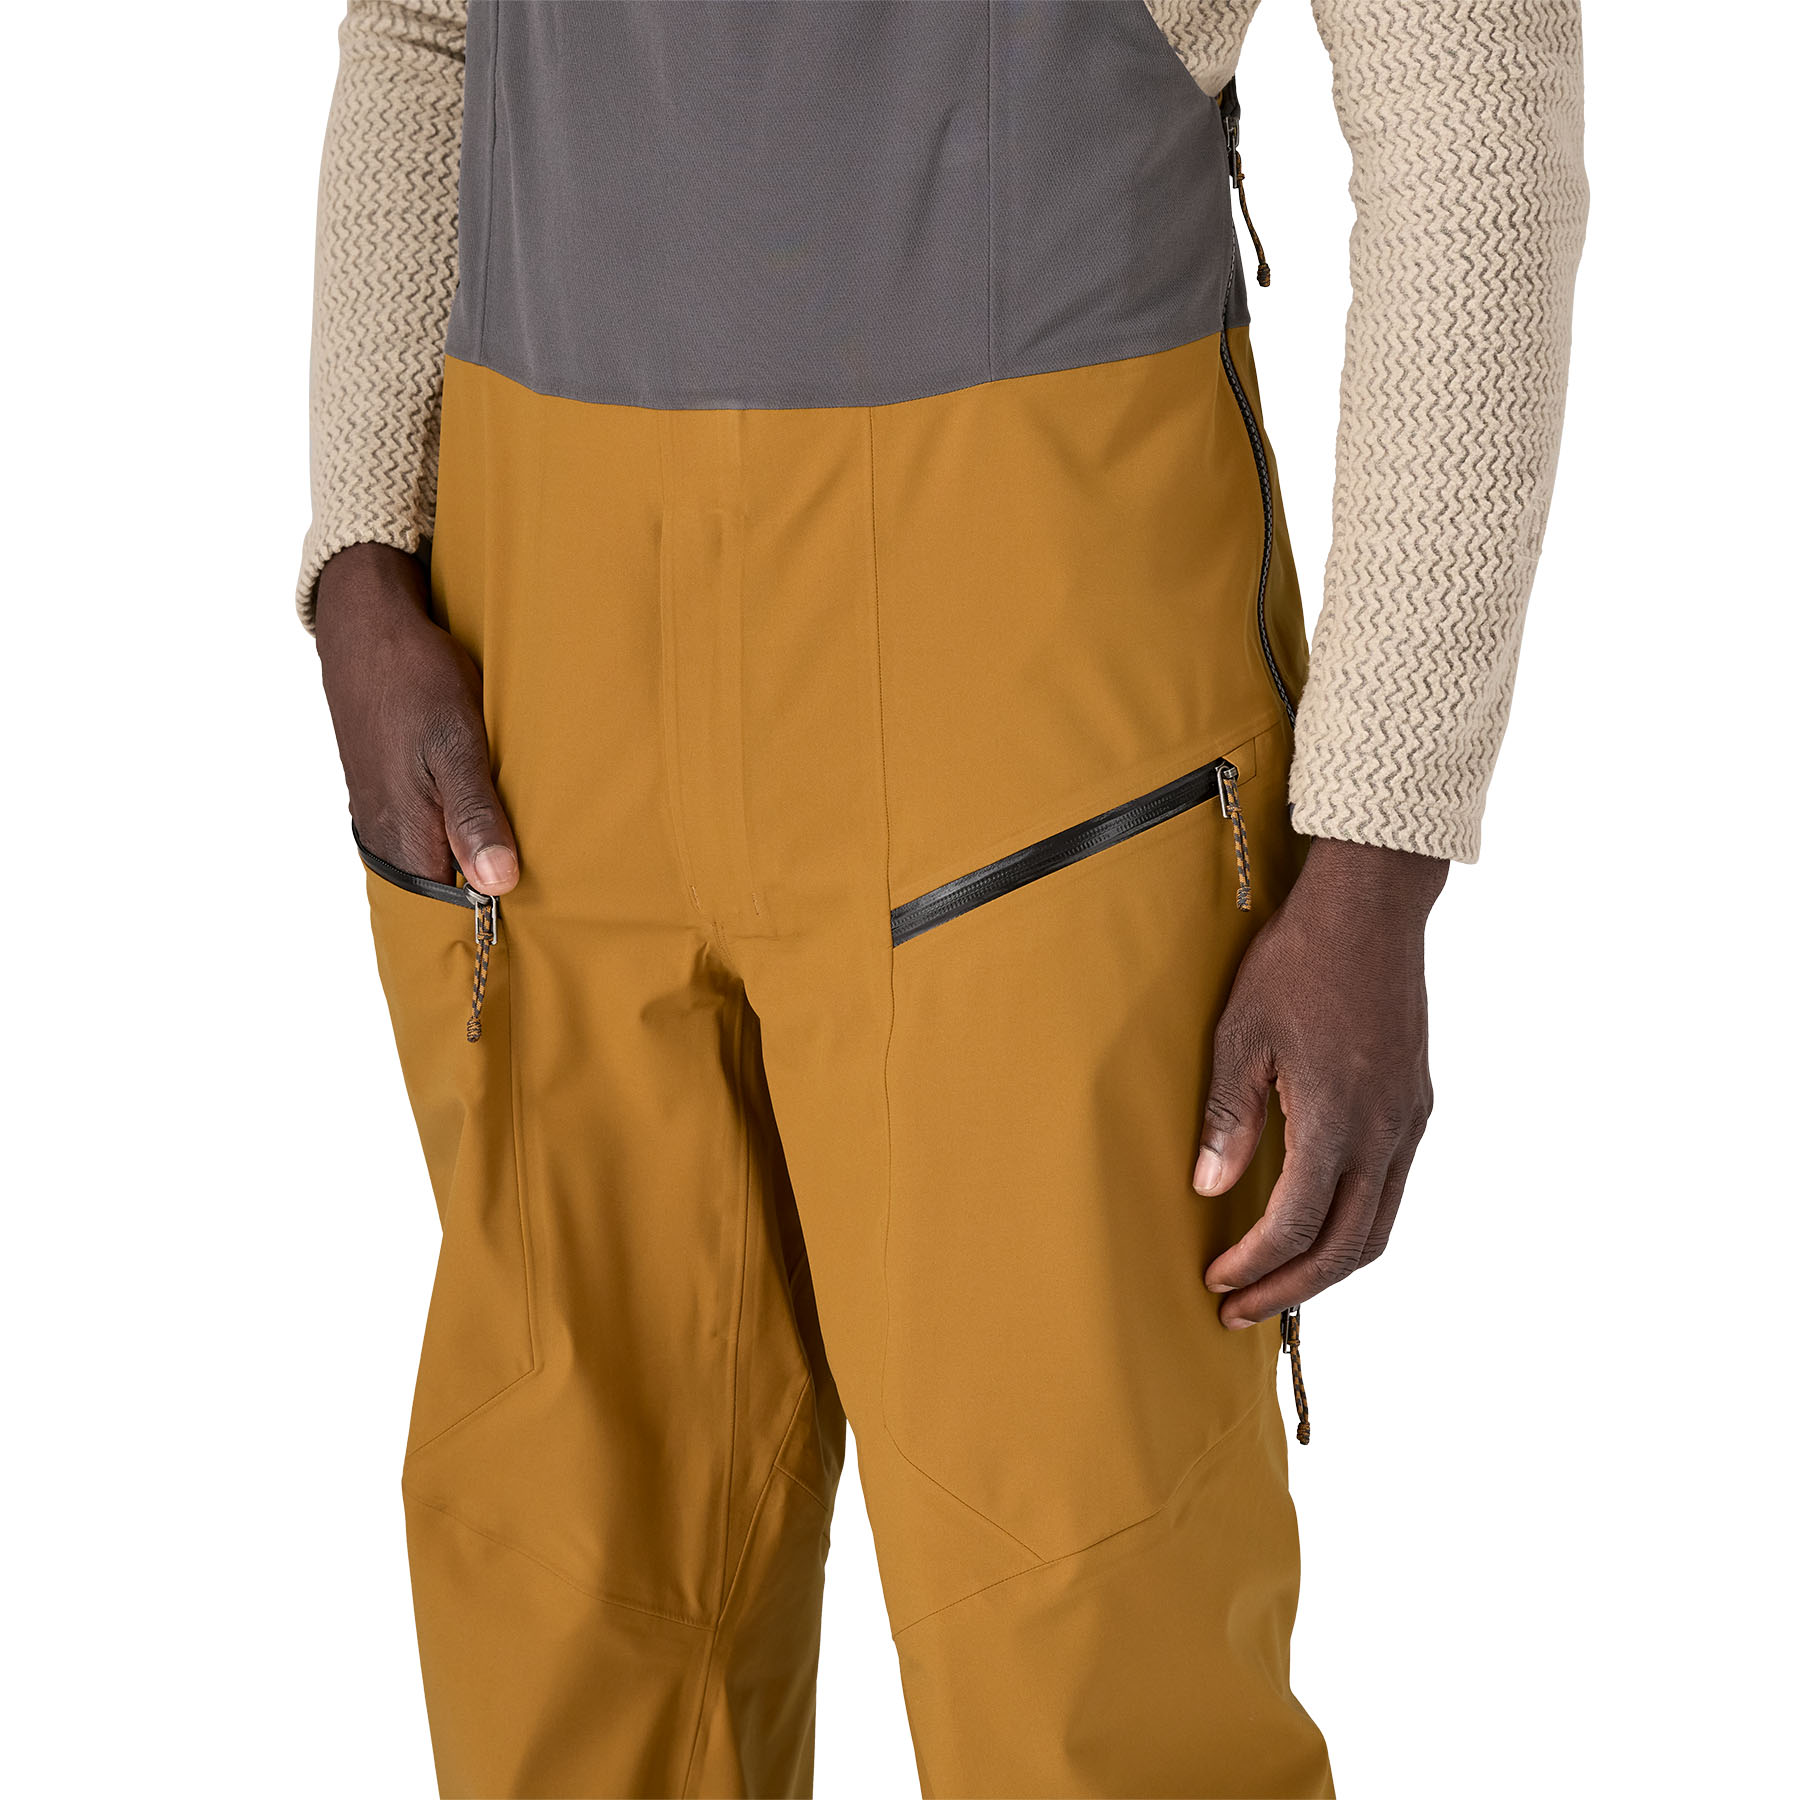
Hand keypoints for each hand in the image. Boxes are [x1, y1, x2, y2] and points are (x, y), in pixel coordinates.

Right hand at [314, 542, 518, 894]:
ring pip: (441, 865)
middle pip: (448, 896)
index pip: (453, 914)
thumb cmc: (415, 682)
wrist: (369, 630)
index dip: (495, 919)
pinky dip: (465, 835)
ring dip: (481, 862)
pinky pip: (432, 836)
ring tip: (532, 857)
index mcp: (406, 840)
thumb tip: (498, 884)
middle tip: (551, 886)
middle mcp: (390, 841)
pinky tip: (496, 822)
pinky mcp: (391, 798)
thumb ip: (474, 816)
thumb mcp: (456, 744)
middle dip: (493, 895)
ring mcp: (387, 820)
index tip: (543, 916)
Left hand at [1194, 837, 1447, 1326]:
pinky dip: (1354, 1226)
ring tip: (1277, 1285)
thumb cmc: (1299, 960)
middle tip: (1239, 1311)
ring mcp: (1407, 1120)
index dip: (1253, 1266)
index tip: (1216, 1283)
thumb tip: (1210, 1189)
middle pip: (1344, 1247)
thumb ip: (1228, 1117)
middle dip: (1290, 1290)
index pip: (1294, 1225)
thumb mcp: (1241, 1033)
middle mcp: (1384, 1131)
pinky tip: (1318, 1225)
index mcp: (1336, 1118)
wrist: (1372, 907)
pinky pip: (1392, 1190)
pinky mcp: (1416, 1104)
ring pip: (1378, 1227)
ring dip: (1327, 1268)